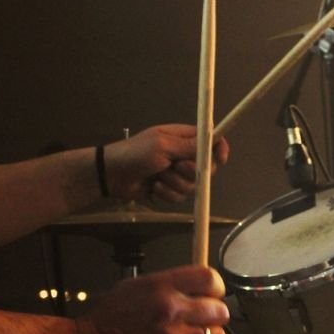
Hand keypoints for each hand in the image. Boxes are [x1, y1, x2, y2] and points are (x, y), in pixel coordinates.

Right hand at [71, 265, 229, 333]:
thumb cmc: (103, 323)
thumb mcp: (132, 289)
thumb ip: (164, 287)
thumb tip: (189, 289)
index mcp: (161, 286)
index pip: (209, 278)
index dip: (216, 291)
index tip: (211, 299)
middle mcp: (170, 309)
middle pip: (219, 311)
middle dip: (214, 321)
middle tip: (202, 328)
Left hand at [102, 124, 229, 202]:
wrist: (112, 175)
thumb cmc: (135, 153)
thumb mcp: (162, 145)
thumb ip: (188, 145)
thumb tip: (212, 139)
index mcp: (182, 138)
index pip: (210, 140)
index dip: (219, 148)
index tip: (221, 159)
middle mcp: (182, 155)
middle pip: (205, 167)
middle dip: (192, 171)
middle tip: (176, 166)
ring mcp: (175, 173)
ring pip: (192, 185)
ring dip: (175, 183)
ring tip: (158, 177)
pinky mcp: (169, 189)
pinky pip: (180, 196)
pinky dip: (167, 194)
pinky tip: (154, 188)